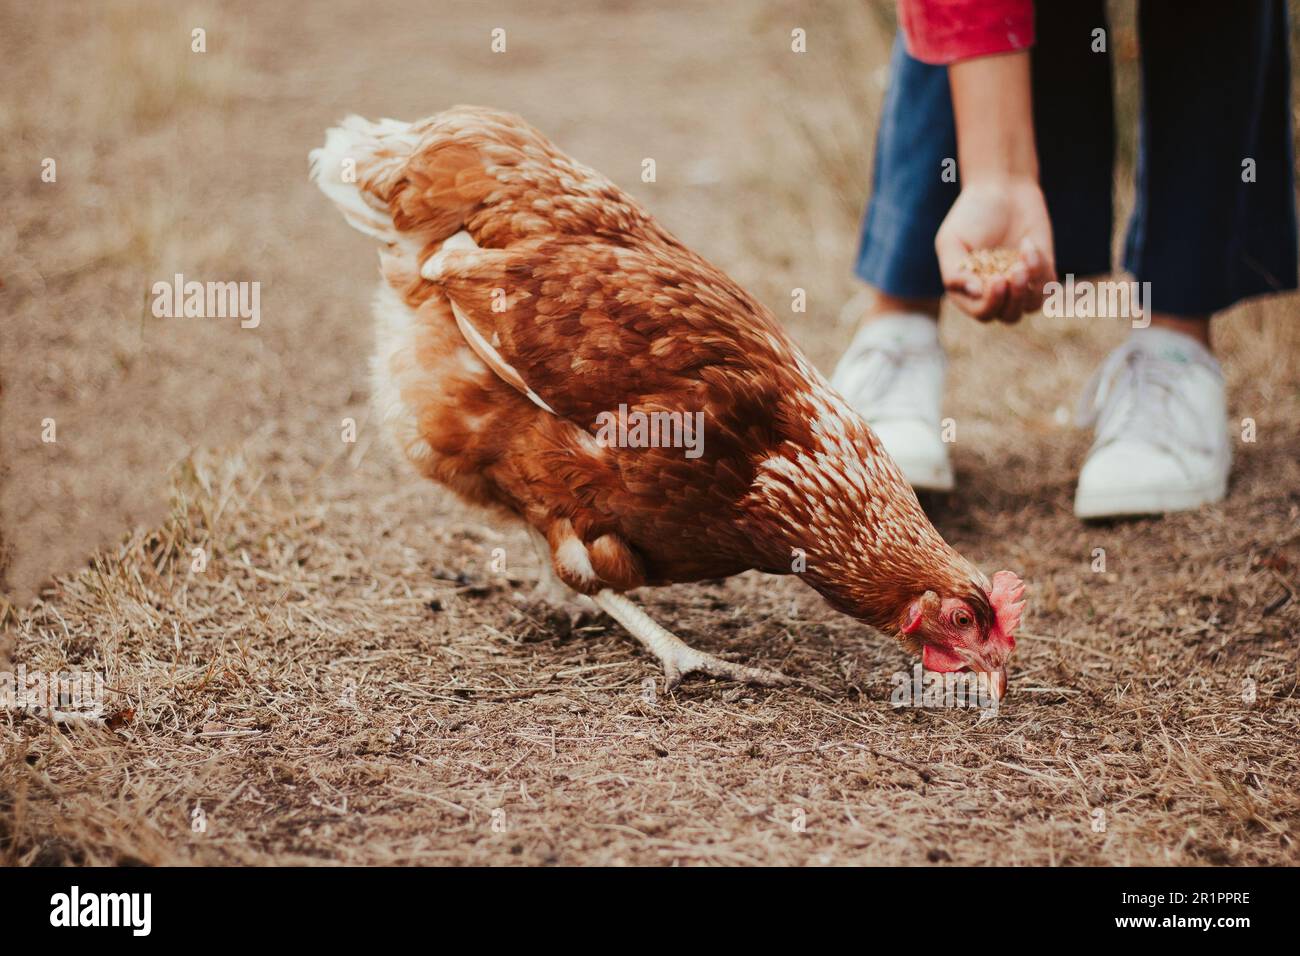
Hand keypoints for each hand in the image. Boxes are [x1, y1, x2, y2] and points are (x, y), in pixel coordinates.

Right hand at [935, 175, 1055, 322]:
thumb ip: (954, 272)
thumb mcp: (951, 241)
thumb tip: (975, 293)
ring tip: (1025, 256)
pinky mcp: (1043, 271)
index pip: (983, 312)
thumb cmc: (971, 214)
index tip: (996, 279)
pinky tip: (1028, 245)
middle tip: (1015, 272)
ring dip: (1031, 285)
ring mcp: (1021, 283)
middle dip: (1014, 298)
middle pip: (1009, 315)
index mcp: (970, 291)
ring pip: (1031, 305)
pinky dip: (1042, 269)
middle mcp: (996, 292)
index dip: (991, 303)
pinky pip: (1049, 285)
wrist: (1002, 188)